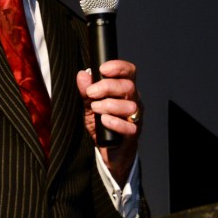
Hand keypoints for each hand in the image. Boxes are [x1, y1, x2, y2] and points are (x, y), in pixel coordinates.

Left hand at [76, 59, 141, 184]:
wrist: (110, 150)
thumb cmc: (103, 124)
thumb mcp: (91, 106)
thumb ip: (86, 91)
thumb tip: (82, 75)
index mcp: (125, 91)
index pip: (129, 72)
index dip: (119, 67)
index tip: (102, 69)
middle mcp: (134, 101)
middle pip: (128, 87)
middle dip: (107, 87)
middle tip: (91, 93)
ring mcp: (135, 118)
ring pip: (130, 106)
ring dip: (109, 105)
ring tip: (96, 109)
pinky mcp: (133, 134)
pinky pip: (129, 127)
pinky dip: (115, 122)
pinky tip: (104, 121)